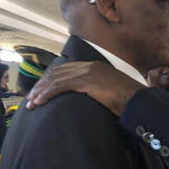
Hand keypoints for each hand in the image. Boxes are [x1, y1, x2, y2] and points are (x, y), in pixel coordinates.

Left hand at [26, 61, 144, 115]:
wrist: (138, 100)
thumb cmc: (128, 99)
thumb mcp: (111, 90)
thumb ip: (99, 89)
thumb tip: (92, 97)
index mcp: (96, 66)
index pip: (66, 69)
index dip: (51, 79)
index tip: (41, 90)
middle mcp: (90, 66)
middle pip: (58, 72)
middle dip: (42, 85)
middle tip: (31, 98)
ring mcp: (88, 72)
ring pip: (56, 79)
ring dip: (41, 91)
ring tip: (31, 103)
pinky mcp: (86, 81)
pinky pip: (60, 86)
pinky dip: (47, 94)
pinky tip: (40, 102)